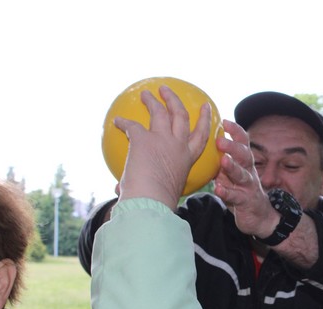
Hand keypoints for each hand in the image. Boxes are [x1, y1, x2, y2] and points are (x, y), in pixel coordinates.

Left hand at [115, 86, 210, 208]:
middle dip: (175, 101)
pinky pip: (132, 125)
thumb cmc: (157, 203)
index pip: (200, 136)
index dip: (205, 121)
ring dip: (153, 100)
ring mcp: (162, 140)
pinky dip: (123, 122)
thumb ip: (142, 186)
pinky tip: (117, 121)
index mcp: (186, 159)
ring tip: (146, 93)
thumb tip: (118, 190)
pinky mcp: (143, 138)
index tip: (206, 108)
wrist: (150, 201)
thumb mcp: (161, 191)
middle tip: (168, 91)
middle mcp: (178, 146)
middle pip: (181, 116)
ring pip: (160, 112)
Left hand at [213, 121, 279, 237]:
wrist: (259, 216)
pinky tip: (218, 188)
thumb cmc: (241, 190)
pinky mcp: (246, 202)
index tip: (225, 122)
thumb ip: (221, 161)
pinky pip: (236, 196)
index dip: (236, 131)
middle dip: (233, 147)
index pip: (244, 142)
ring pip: (242, 175)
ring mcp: (249, 187)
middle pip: (244, 156)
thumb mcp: (232, 173)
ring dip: (232, 167)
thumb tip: (202, 145)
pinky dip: (227, 192)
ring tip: (223, 162)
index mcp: (245, 162)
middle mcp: (250, 171)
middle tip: (220, 140)